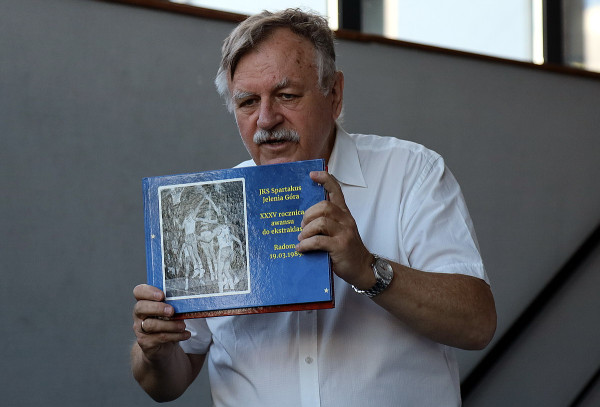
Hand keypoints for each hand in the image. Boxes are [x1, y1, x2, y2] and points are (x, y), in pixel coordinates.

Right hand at [132, 284, 190, 359]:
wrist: (162, 347)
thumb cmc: (167, 323)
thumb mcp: (171, 311)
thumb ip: (174, 304)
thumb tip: (187, 300)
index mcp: (145, 302)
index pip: (139, 291)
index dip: (148, 292)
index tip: (162, 295)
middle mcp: (139, 315)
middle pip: (140, 307)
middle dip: (157, 308)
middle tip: (172, 311)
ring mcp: (140, 329)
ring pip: (151, 324)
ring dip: (170, 325)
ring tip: (182, 326)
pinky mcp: (145, 342)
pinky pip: (159, 337)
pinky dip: (175, 336)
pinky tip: (185, 334)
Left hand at [296, 171, 374, 288]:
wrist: (363, 268)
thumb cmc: (347, 250)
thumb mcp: (341, 231)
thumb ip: (328, 222)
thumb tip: (304, 220)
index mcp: (345, 214)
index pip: (337, 191)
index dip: (325, 180)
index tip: (312, 175)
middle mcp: (346, 220)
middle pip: (324, 206)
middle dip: (308, 215)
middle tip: (303, 227)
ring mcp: (344, 233)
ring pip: (320, 222)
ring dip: (306, 230)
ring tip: (302, 238)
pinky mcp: (340, 246)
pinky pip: (318, 241)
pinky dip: (306, 244)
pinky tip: (301, 248)